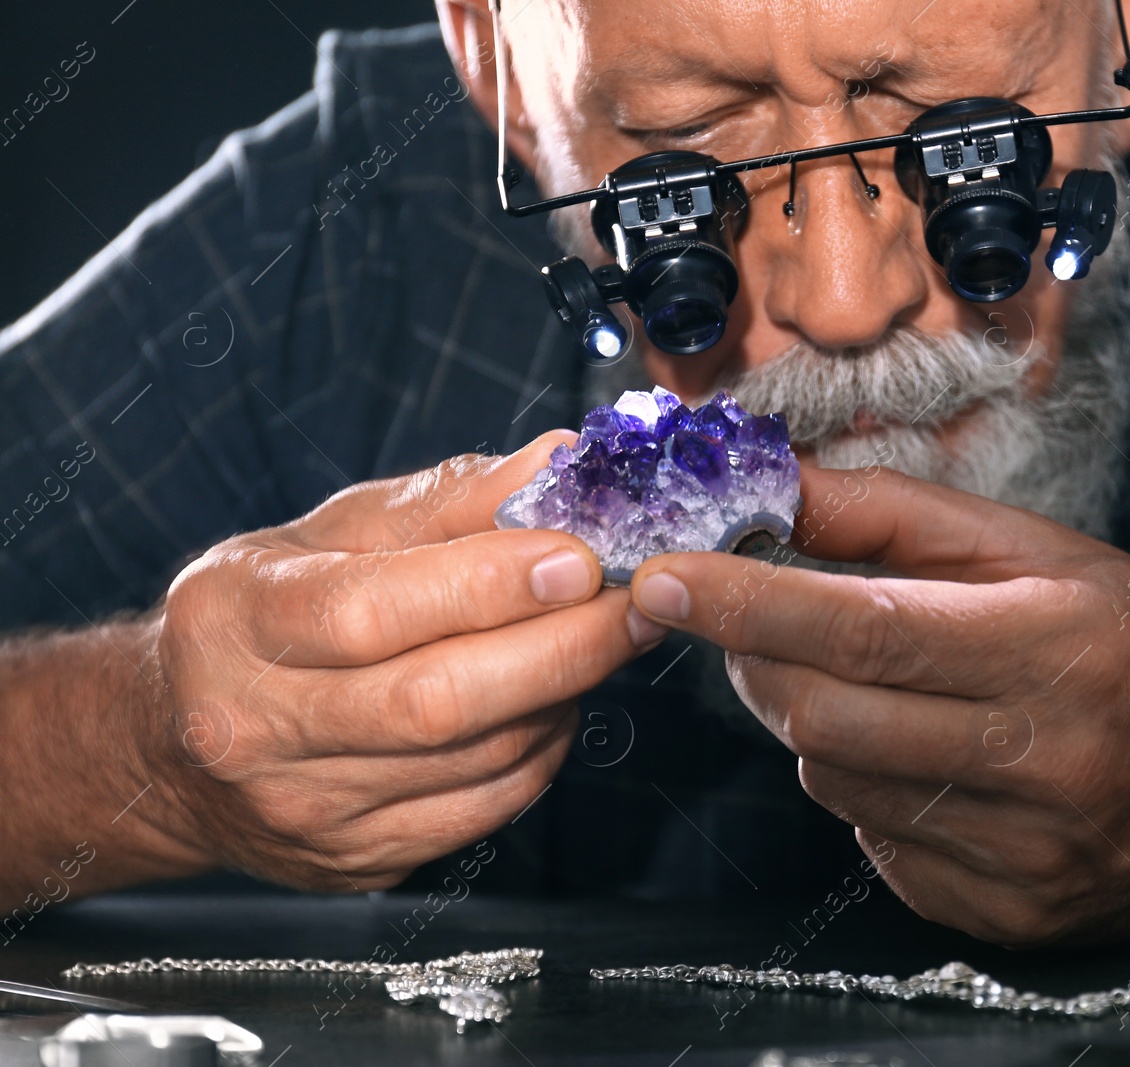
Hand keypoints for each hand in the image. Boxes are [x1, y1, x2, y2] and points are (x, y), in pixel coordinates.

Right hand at [138, 430, 670, 890]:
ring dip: (563, 695)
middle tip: (637, 604)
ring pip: (478, 758)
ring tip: (594, 641)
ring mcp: (305, 808)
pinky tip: (553, 703)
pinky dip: (541, 751)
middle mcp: (255, 726)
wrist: (181, 748)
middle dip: (564, 648)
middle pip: (438, 701)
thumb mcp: (333, 533)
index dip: (490, 585)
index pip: (374, 610)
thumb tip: (560, 462)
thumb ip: (450, 500)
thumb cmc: (272, 615)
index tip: (581, 557)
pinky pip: (486, 809)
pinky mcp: (356, 860)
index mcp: (238, 619)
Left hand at [626, 462, 1129, 945]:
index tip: (665, 578)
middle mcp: (1046, 760)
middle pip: (826, 721)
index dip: (744, 603)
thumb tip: (773, 488)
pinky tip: (927, 757)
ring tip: (878, 686)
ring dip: (817, 725)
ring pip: (840, 786)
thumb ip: (894, 517)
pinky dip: (869, 792)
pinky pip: (880, 849)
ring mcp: (1031, 855)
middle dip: (759, 663)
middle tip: (758, 624)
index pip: (859, 631)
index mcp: (1055, 647)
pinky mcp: (1017, 914)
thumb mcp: (1040, 549)